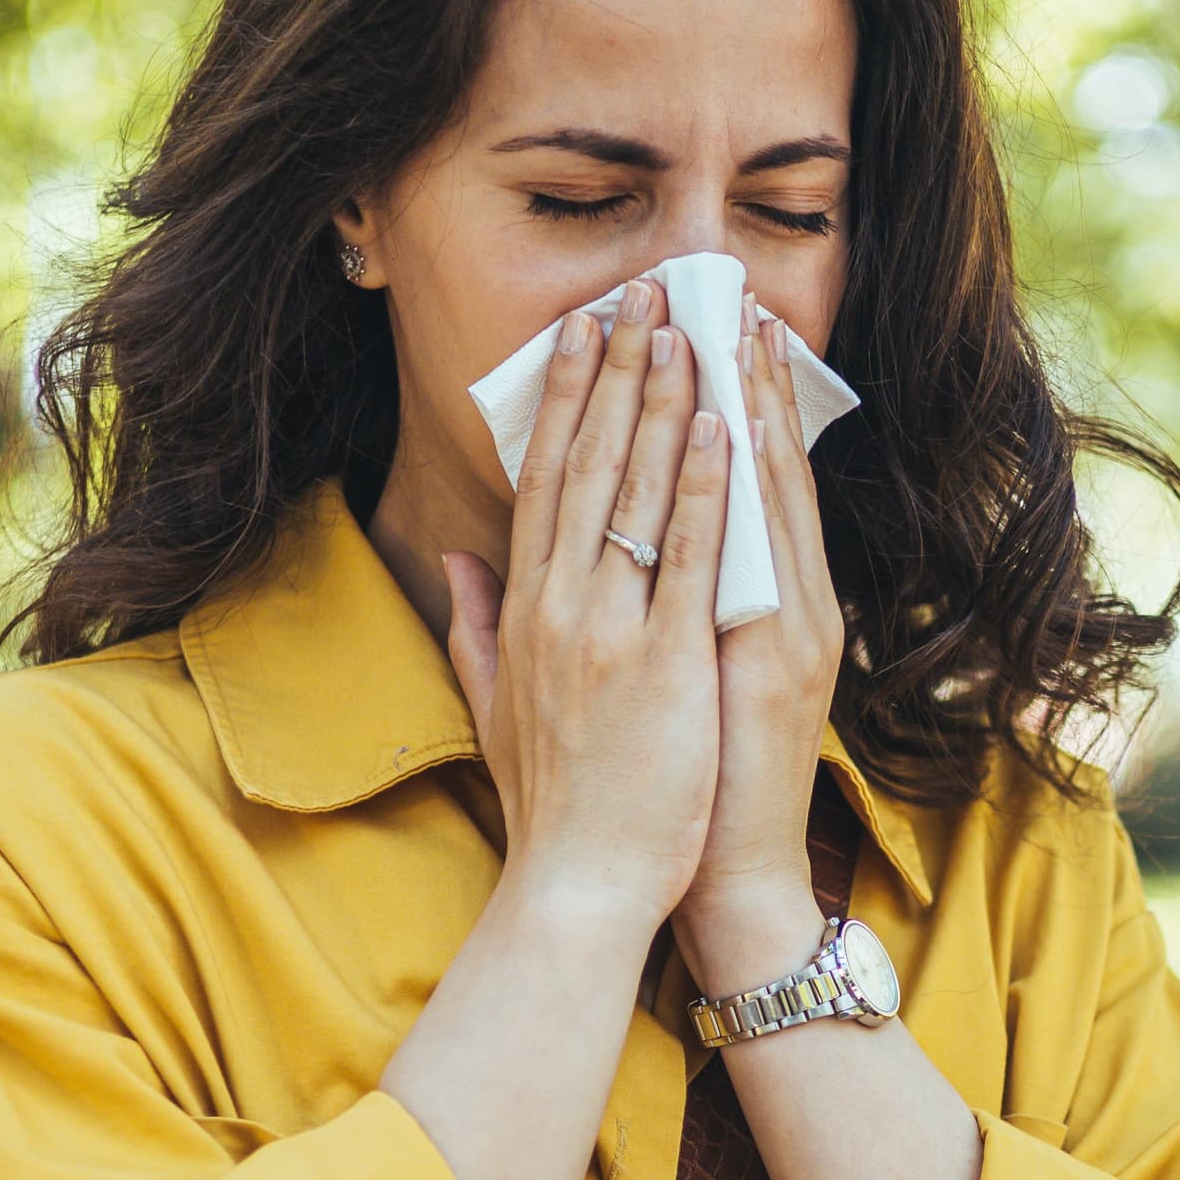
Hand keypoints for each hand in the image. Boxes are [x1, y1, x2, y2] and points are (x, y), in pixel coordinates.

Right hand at [446, 278, 730, 941]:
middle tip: (642, 293)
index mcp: (525, 611)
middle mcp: (559, 606)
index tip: (585, 333)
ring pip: (637, 493)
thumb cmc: (554, 806)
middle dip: (617, 372)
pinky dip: (703, 490)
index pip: (545, 479)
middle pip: (589, 464)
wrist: (579, 886)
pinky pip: (687, 559)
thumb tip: (458, 560)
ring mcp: (610, 631)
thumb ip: (473, 625)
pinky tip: (721, 428)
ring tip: (685, 329)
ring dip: (663, 404)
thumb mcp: (495, 704)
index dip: (566, 399)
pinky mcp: (665, 664)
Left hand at [674, 297, 848, 998]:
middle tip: (714, 289)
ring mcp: (787, 627)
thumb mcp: (655, 689)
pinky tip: (728, 427)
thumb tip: (540, 563)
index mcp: (752, 605)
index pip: (731, 482)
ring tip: (726, 326)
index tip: (691, 326)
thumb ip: (618, 617)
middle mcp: (784, 602)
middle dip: (736, 378)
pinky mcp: (779, 661)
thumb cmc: (684, 792)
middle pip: (760, 467)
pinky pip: (758, 557)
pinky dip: (742, 489)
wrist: (726, 880)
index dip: (714, 402)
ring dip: (747, 406)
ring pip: (768, 494)